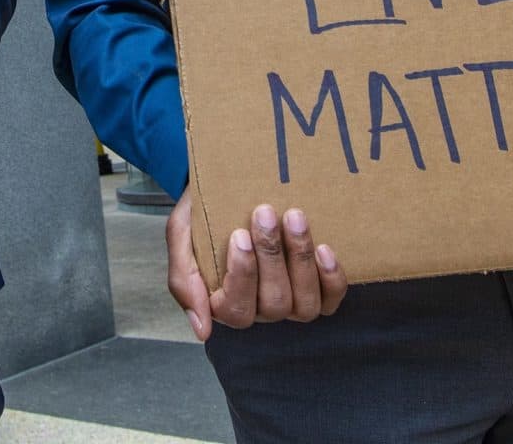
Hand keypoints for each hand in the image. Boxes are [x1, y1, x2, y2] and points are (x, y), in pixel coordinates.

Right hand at [165, 188, 346, 341]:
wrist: (230, 183)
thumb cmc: (204, 212)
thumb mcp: (181, 236)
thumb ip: (183, 279)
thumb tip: (202, 330)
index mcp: (224, 302)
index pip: (235, 309)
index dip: (242, 275)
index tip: (239, 235)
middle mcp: (260, 308)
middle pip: (274, 304)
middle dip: (272, 256)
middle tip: (265, 213)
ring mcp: (291, 302)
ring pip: (304, 305)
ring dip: (301, 260)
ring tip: (295, 218)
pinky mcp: (319, 290)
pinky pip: (331, 300)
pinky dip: (331, 278)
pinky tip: (324, 248)